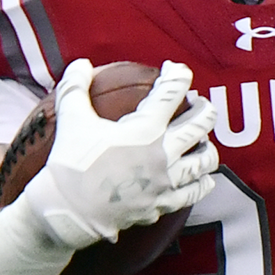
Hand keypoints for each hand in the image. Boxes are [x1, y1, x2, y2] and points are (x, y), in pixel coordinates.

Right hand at [0, 59, 217, 274]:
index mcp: (145, 129)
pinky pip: (194, 193)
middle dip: (204, 108)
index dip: (178, 75)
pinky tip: (203, 178)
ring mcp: (166, 181)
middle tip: (198, 102)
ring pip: (205, 160)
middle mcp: (163, 154)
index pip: (173, 92)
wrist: (66, 211)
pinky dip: (202, 183)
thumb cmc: (70, 164)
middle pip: (201, 124)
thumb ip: (75, 88)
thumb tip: (81, 64)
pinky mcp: (162, 204)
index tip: (175, 70)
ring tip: (203, 140)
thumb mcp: (71, 120)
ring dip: (207, 146)